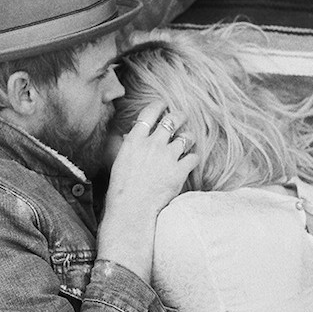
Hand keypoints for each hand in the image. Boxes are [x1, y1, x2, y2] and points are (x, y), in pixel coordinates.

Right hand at [97, 101, 197, 281]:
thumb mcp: (119, 160)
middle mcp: (153, 144)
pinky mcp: (179, 171)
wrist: (132, 208)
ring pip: (186, 137)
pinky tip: (190, 161)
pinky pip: (194, 157)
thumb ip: (127, 144)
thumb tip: (131, 134)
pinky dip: (193, 158)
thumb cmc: (121, 187)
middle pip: (172, 120)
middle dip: (179, 116)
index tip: (163, 103)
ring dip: (188, 138)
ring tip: (187, 141)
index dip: (158, 105)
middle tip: (182, 117)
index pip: (149, 113)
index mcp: (135, 140)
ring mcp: (168, 157)